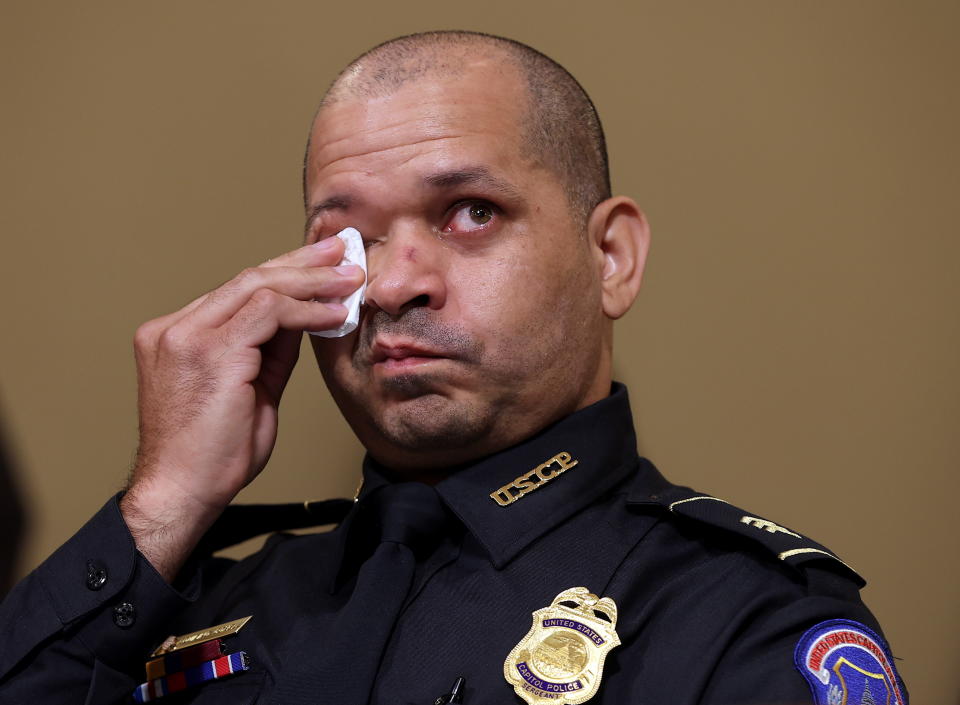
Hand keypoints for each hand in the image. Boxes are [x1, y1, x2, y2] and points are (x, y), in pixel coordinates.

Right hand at [120, 237, 363, 580]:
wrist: (182, 492)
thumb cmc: (213, 453)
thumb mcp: (250, 389)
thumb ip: (270, 350)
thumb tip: (305, 318)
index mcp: (176, 334)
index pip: (237, 290)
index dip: (285, 272)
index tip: (321, 264)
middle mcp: (174, 328)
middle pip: (248, 278)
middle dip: (302, 262)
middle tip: (341, 251)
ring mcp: (186, 335)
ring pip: (259, 286)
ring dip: (312, 281)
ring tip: (350, 278)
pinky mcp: (208, 350)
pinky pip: (269, 313)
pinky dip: (308, 311)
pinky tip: (336, 313)